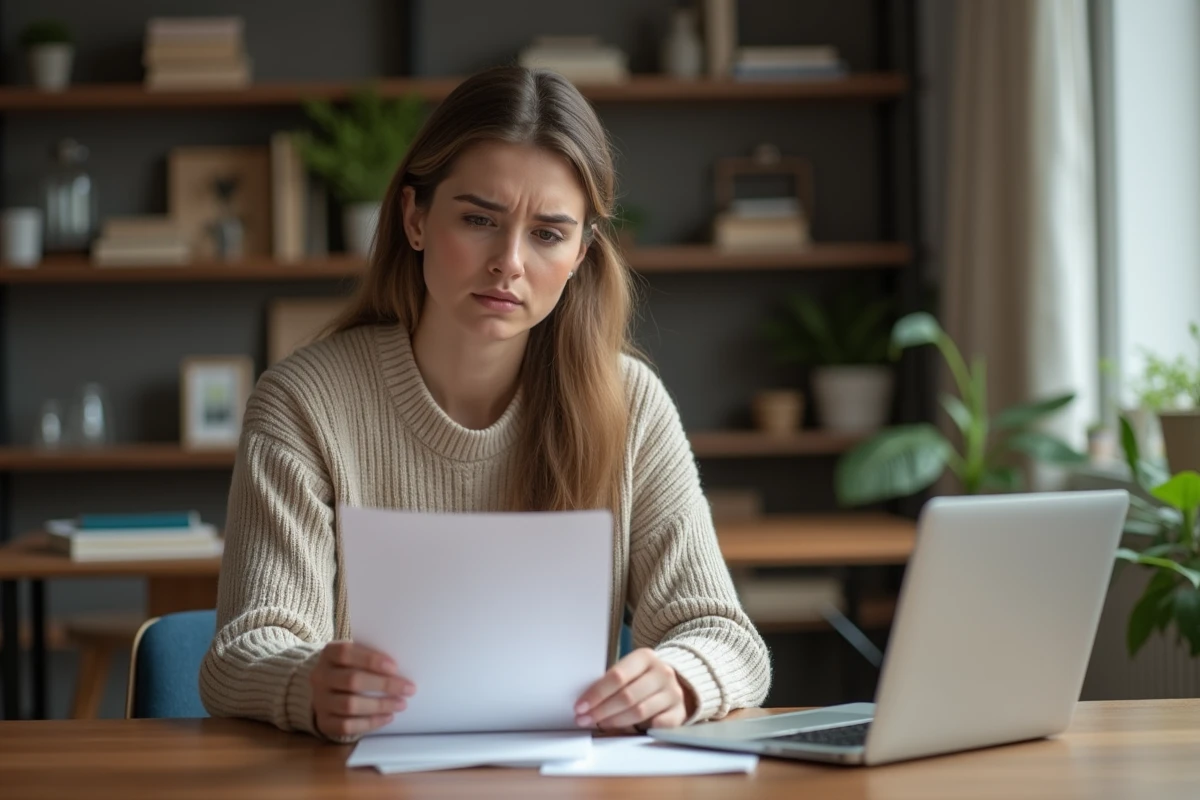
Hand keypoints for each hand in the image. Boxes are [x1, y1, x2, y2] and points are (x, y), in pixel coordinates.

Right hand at [310, 641, 414, 738]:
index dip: (370, 660)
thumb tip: (402, 668)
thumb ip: (372, 657)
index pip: (346, 653)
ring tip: (401, 704)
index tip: (395, 667)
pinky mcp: (324, 722)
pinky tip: (388, 717)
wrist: (325, 688)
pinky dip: (370, 723)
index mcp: (328, 654)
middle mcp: (320, 677)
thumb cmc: (350, 667)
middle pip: (352, 681)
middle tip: (409, 689)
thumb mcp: (355, 655)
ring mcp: (320, 701)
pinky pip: (346, 726)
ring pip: (349, 705)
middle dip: (384, 685)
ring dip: (380, 705)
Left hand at [574, 648, 694, 731]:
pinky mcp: (679, 712)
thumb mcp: (629, 671)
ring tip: (600, 724)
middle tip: (585, 719)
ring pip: (639, 712)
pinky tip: (628, 730)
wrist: (673, 683)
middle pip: (627, 696)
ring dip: (615, 721)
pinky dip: (641, 728)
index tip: (580, 706)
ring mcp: (673, 693)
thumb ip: (611, 682)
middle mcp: (662, 672)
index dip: (596, 693)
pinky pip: (658, 725)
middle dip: (602, 710)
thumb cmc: (642, 678)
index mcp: (645, 657)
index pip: (617, 676)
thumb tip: (584, 702)